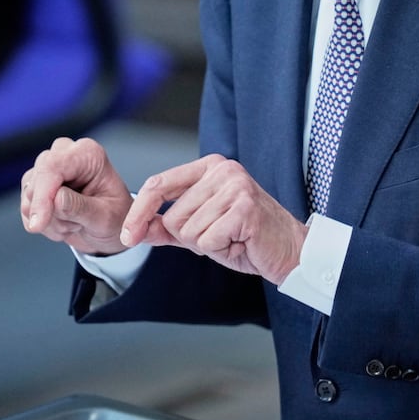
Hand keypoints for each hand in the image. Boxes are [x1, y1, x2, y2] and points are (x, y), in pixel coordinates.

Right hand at [20, 137, 133, 256]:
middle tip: (76, 225)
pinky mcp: (35, 184)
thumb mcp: (105, 217)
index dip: (43, 195)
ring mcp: (47, 168)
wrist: (109, 228)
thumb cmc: (114, 217)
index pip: (53, 166)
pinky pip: (26, 208)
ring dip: (50, 221)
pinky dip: (43, 224)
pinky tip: (64, 224)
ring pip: (29, 196)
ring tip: (75, 223)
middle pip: (36, 180)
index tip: (38, 224)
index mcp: (87, 154)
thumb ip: (81, 208)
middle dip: (51, 213)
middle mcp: (64, 154)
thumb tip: (55, 200)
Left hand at [121, 154, 307, 284]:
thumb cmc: (247, 239)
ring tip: (232, 239)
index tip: (127, 236)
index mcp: (209, 167)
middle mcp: (222, 169)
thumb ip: (168, 227)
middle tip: (221, 236)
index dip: (139, 212)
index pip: (158, 184)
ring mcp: (235, 186)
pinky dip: (220, 250)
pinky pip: (206, 240)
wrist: (291, 251)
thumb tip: (137, 229)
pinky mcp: (244, 208)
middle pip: (172, 216)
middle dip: (191, 238)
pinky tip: (240, 243)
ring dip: (208, 245)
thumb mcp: (201, 230)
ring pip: (188, 231)